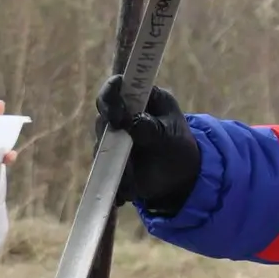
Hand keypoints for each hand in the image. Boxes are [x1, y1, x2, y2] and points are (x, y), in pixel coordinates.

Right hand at [96, 76, 202, 215]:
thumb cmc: (178, 149)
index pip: (119, 86)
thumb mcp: (170, 137)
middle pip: (104, 115)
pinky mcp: (108, 156)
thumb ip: (151, 127)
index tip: (117, 114)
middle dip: (110, 130)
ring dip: (113, 159)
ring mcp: (114, 136)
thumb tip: (130, 120)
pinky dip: (111, 177)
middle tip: (122, 147)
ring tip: (132, 177)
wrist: (178, 179)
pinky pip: (101, 165)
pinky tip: (124, 191)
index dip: (112, 94)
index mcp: (144, 99)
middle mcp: (124, 113)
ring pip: (100, 143)